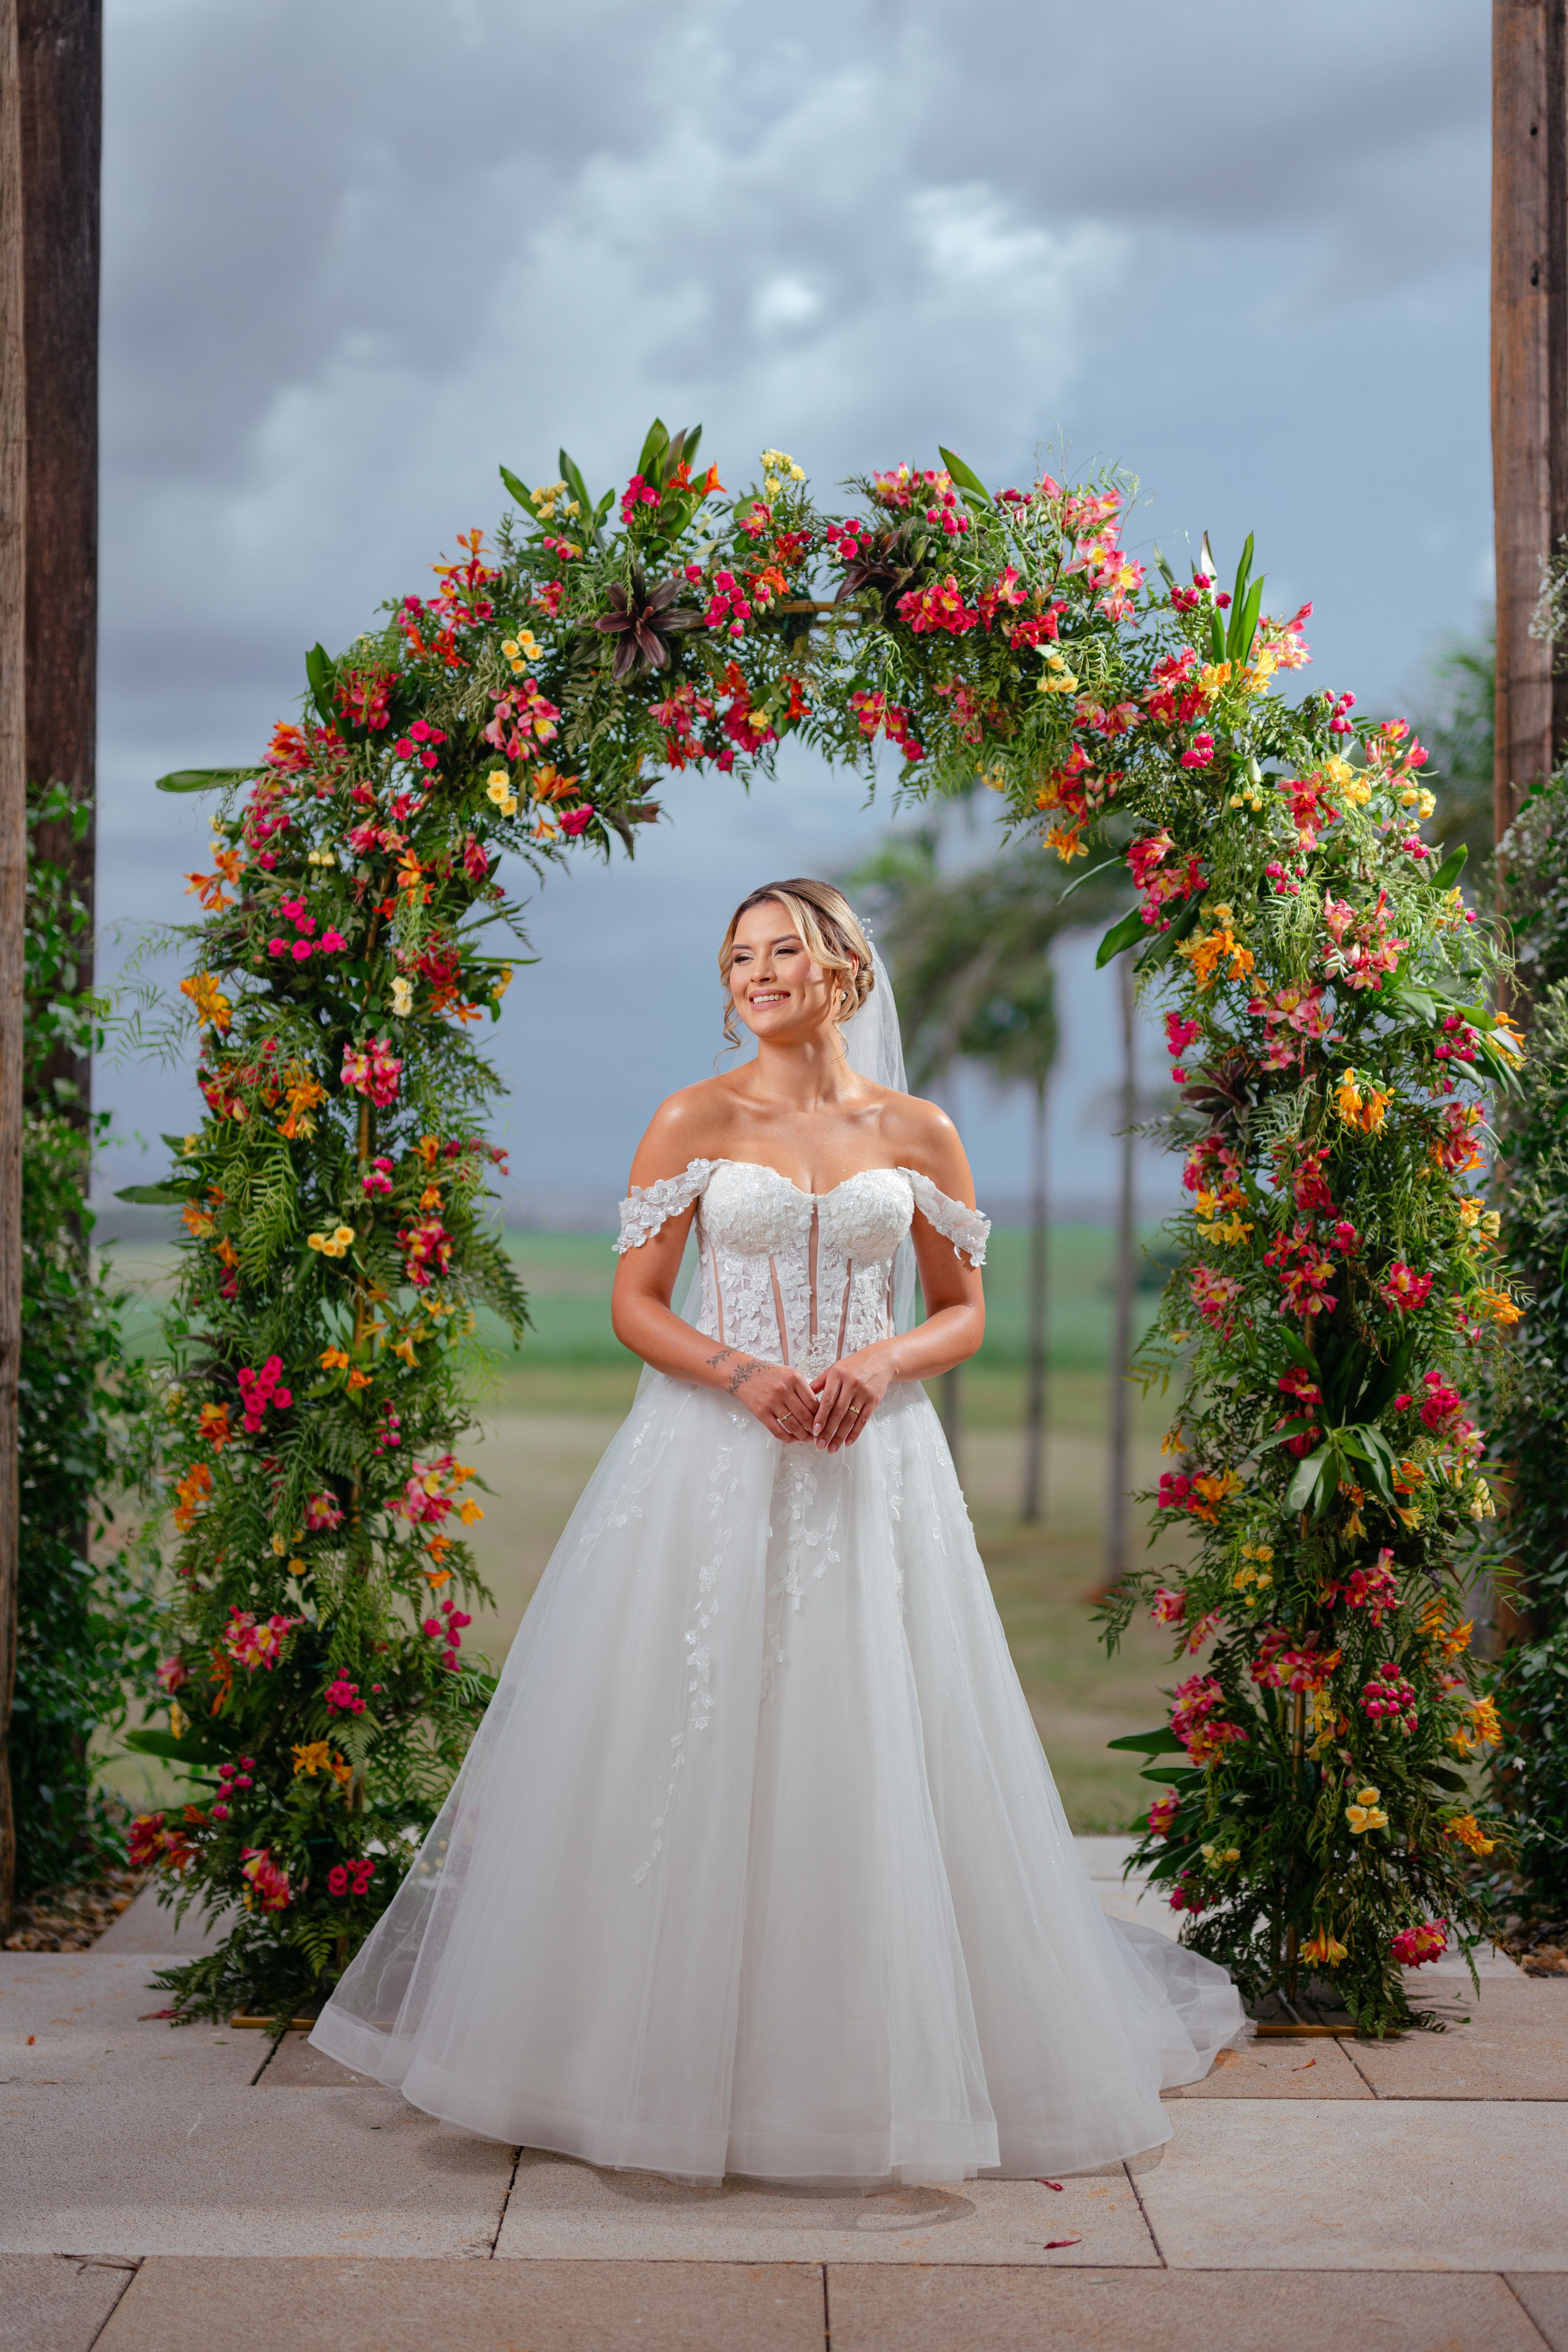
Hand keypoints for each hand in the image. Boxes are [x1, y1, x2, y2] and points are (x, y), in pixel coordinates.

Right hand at [704, 1349, 819, 1442]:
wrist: (744, 1374)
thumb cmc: (769, 1375)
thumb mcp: (790, 1375)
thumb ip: (803, 1389)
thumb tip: (818, 1409)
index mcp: (794, 1378)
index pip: (813, 1403)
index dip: (821, 1416)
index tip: (823, 1422)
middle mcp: (784, 1389)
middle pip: (805, 1416)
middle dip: (814, 1428)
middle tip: (818, 1434)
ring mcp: (772, 1401)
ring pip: (793, 1425)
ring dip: (803, 1436)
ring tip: (808, 1439)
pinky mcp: (761, 1412)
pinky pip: (778, 1431)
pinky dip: (788, 1438)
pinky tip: (793, 1439)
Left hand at [810, 1346, 894, 1451]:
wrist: (880, 1360)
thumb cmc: (854, 1365)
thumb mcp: (835, 1368)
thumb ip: (820, 1382)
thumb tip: (804, 1396)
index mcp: (838, 1375)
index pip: (827, 1400)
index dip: (820, 1417)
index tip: (814, 1431)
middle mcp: (851, 1384)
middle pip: (838, 1413)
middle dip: (828, 1431)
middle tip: (820, 1445)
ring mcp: (863, 1393)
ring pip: (850, 1419)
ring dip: (840, 1436)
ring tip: (832, 1448)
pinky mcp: (873, 1401)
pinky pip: (863, 1420)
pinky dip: (855, 1433)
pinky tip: (847, 1442)